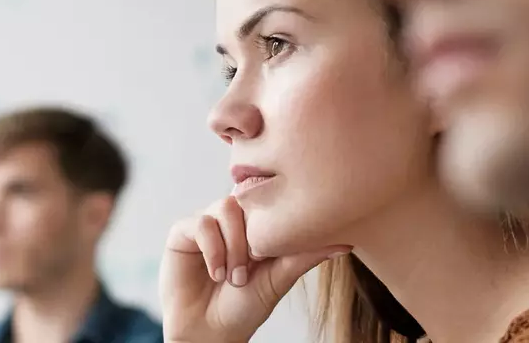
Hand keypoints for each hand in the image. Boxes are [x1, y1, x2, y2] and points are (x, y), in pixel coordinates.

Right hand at [160, 196, 348, 342]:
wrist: (209, 333)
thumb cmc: (243, 309)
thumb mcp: (279, 279)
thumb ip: (306, 255)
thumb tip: (346, 242)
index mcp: (254, 226)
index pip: (269, 201)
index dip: (274, 223)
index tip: (272, 256)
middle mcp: (230, 221)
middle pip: (247, 199)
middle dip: (253, 239)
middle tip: (251, 271)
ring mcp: (206, 225)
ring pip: (224, 208)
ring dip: (233, 246)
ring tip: (234, 277)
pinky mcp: (181, 233)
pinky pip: (200, 223)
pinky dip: (213, 250)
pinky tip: (216, 274)